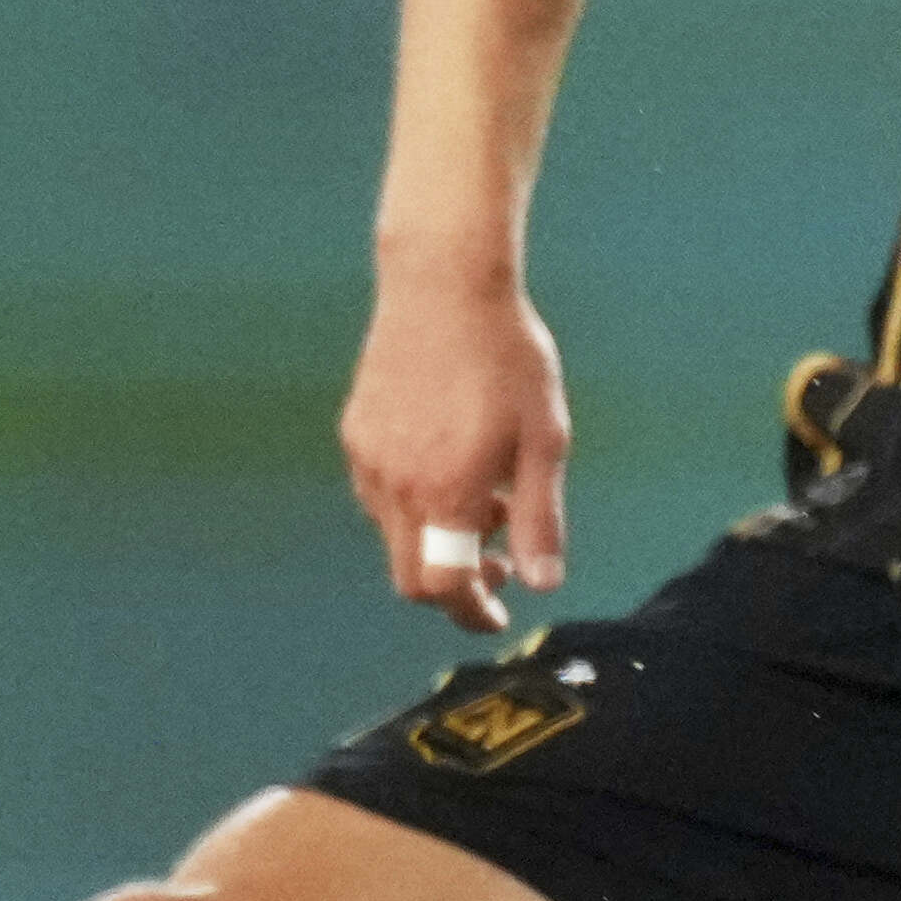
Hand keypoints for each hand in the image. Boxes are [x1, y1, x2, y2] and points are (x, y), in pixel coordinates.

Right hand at [344, 266, 574, 629]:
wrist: (444, 286)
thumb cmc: (507, 359)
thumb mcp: (544, 440)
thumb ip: (540, 517)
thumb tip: (543, 582)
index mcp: (445, 492)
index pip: (444, 587)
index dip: (472, 612)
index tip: (498, 614)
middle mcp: (395, 485)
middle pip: (411, 574)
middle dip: (456, 583)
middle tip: (501, 560)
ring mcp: (368, 458)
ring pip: (396, 533)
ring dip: (439, 537)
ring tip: (489, 493)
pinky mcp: (355, 431)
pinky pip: (380, 493)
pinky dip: (416, 503)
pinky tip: (451, 463)